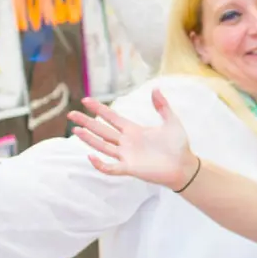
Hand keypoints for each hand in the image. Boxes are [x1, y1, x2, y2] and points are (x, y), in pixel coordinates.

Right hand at [69, 91, 195, 188]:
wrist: (185, 166)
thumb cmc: (179, 146)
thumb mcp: (171, 122)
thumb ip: (162, 106)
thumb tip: (155, 88)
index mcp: (134, 130)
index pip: (112, 118)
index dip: (99, 109)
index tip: (85, 100)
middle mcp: (126, 142)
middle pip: (102, 130)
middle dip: (87, 122)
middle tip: (71, 115)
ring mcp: (127, 156)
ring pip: (102, 146)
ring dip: (89, 139)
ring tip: (76, 130)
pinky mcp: (130, 168)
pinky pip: (111, 168)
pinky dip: (100, 164)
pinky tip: (91, 156)